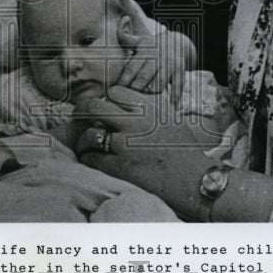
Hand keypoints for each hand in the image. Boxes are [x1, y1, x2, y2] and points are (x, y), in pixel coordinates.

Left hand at [73, 85, 213, 216]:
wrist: (196, 180)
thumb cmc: (187, 150)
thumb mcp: (172, 119)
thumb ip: (151, 108)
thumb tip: (129, 103)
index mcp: (149, 108)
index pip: (115, 92)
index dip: (105, 98)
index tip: (102, 105)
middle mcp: (135, 123)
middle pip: (95, 106)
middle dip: (82, 109)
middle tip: (77, 114)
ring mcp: (126, 145)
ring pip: (90, 134)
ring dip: (83, 139)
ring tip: (83, 143)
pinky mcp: (121, 167)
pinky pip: (93, 158)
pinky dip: (88, 157)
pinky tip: (89, 158)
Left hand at [116, 0, 194, 100]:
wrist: (178, 43)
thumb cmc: (151, 39)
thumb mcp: (140, 27)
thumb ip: (128, 12)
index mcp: (147, 46)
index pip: (132, 66)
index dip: (124, 80)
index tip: (117, 90)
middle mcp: (158, 56)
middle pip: (143, 78)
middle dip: (135, 91)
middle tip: (125, 103)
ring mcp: (170, 65)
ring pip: (157, 85)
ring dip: (150, 97)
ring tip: (140, 107)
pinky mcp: (179, 73)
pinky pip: (176, 87)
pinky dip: (173, 98)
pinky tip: (168, 108)